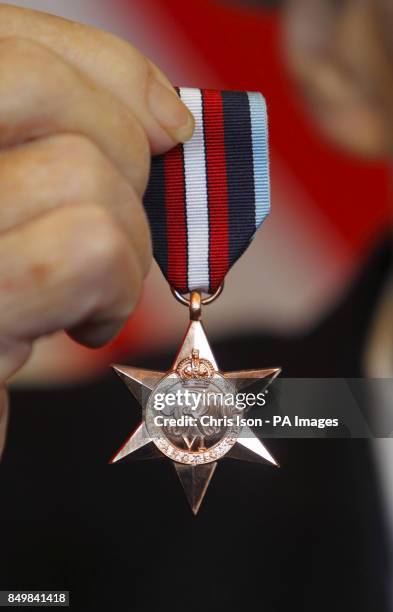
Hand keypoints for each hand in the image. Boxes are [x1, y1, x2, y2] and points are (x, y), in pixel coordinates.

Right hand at [0, 4, 193, 458]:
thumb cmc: (6, 301)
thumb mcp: (21, 203)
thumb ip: (68, 133)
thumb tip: (167, 114)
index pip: (9, 42)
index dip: (109, 70)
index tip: (166, 123)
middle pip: (38, 86)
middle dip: (122, 153)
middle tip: (118, 218)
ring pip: (84, 172)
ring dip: (125, 244)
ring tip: (93, 289)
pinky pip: (91, 251)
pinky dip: (117, 292)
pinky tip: (87, 324)